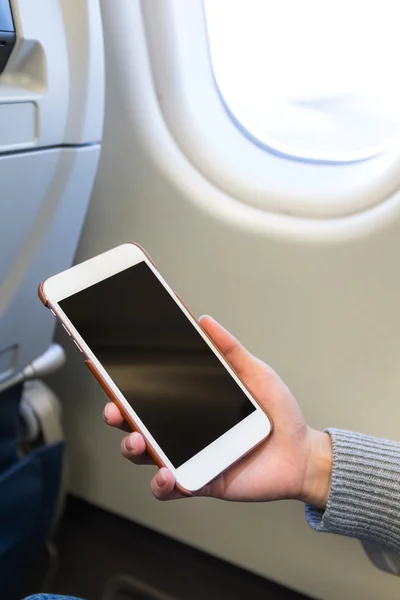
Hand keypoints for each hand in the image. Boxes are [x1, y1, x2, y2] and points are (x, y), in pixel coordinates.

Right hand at [104, 316, 331, 507]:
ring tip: (137, 440)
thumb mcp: (254, 373)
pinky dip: (162, 483)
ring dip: (132, 448)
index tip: (107, 368)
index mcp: (190, 402)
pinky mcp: (199, 481)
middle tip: (114, 408)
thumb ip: (229, 350)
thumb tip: (203, 320)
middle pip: (136, 422)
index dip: (125, 383)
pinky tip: (167, 473)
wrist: (301, 452)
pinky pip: (170, 487)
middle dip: (117, 415)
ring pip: (145, 455)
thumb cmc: (277, 413)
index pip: (150, 391)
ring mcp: (188, 455)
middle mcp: (182, 429)